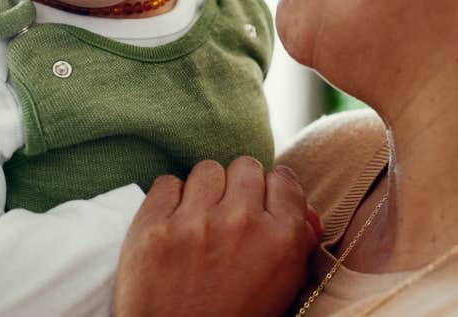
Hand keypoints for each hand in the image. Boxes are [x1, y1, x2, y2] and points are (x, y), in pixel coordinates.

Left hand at [113, 157, 319, 316]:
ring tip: (198, 219)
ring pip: (207, 170)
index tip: (261, 202)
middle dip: (239, 186)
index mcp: (282, 239)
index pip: (284, 178)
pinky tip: (172, 224)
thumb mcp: (282, 289)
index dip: (271, 191)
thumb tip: (303, 213)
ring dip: (205, 190)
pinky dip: (170, 199)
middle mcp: (242, 222)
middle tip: (229, 211)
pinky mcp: (154, 225)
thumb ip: (296, 243)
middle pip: (245, 167)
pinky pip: (167, 183)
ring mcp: (195, 222)